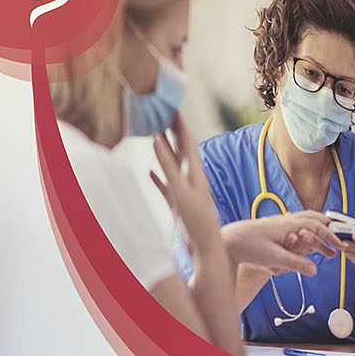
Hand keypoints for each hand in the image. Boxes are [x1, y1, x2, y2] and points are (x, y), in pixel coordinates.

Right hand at [149, 118, 223, 237]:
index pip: (187, 141)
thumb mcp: (180, 191)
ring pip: (173, 166)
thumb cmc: (196, 221)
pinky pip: (165, 187)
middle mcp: (192, 180)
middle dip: (172, 131)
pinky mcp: (178, 205)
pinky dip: (158, 177)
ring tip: (155, 135)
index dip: (179, 124)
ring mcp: (184, 192)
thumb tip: (158, 139)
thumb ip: (168, 166)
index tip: (172, 106)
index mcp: (195, 173)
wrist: (204, 249)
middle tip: (164, 113)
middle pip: (180, 150)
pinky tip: (149, 172)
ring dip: (165, 151)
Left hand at [220, 212, 340, 278]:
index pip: (317, 227)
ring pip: (306, 221)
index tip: (341, 247)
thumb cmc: (248, 247)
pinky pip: (297, 227)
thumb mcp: (273, 258)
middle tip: (342, 239)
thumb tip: (315, 270)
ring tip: (328, 248)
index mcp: (289, 225)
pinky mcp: (274, 229)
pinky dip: (307, 233)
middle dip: (329, 228)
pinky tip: (309, 243)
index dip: (331, 236)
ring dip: (319, 231)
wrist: (227, 240)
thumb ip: (295, 263)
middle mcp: (286, 221)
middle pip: (314, 218)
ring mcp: (280, 223)